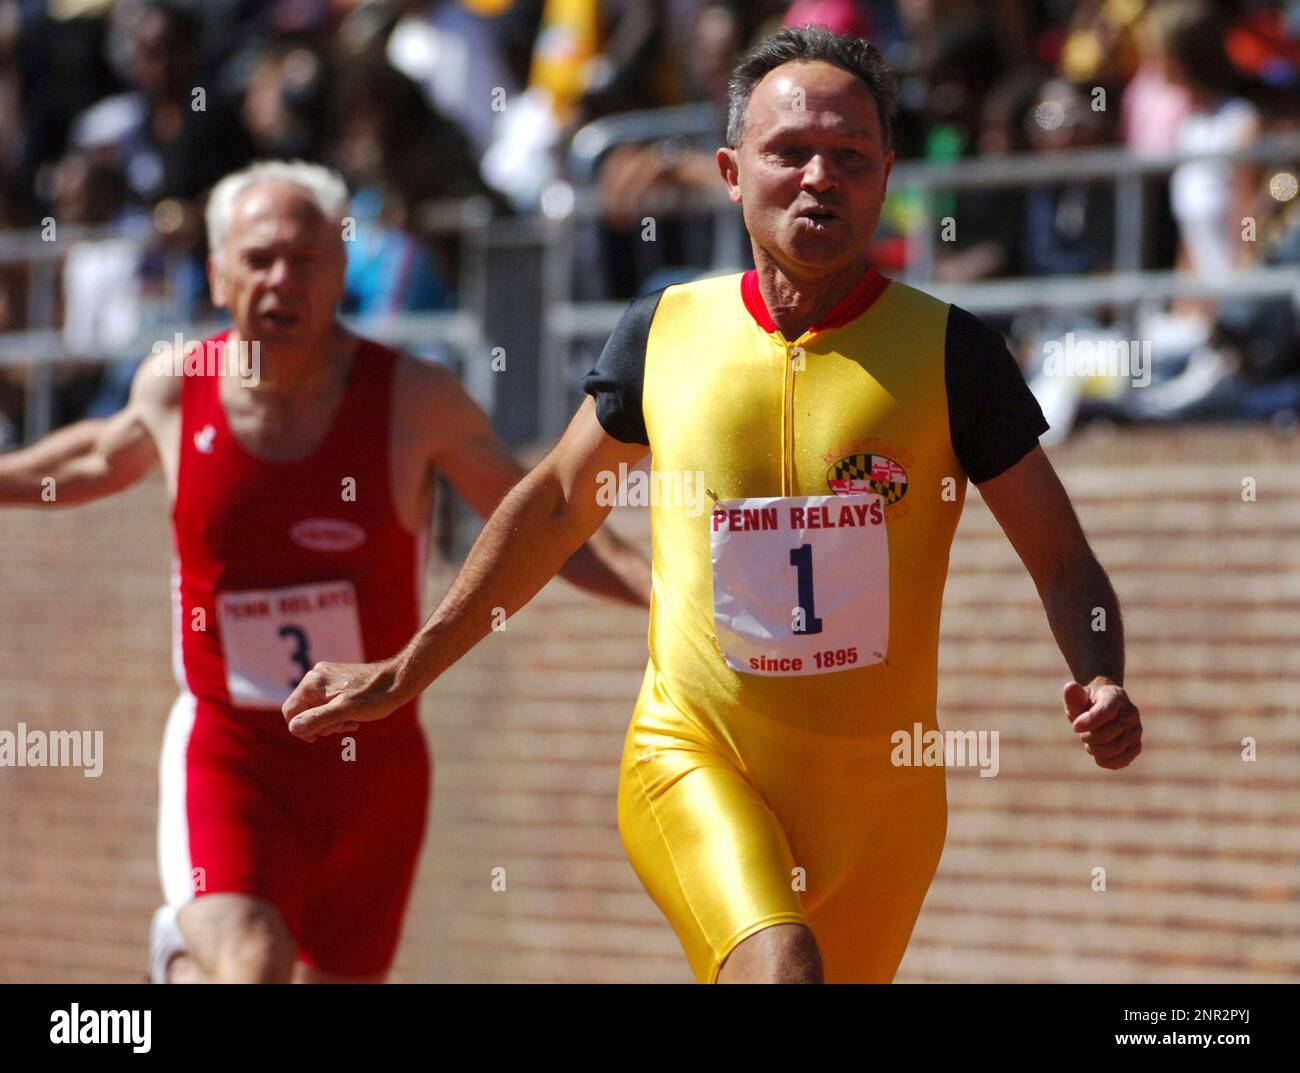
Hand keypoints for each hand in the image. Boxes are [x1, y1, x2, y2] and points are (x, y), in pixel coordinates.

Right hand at [282, 658, 406, 742]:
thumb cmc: (375, 696)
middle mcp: (317, 677)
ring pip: (317, 709)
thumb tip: (293, 728)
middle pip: (304, 711)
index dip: (302, 728)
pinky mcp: (339, 683)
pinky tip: (354, 719)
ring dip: (331, 722)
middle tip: (341, 727)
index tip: (320, 737)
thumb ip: (318, 719)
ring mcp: (328, 679)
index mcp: (314, 682)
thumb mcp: (345, 711)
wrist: (400, 681)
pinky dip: (338, 715)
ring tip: (351, 723)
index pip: (291, 711)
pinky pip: (329, 704)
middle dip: (321, 725)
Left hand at [1063, 678, 1141, 769]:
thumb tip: (1070, 687)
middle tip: (1082, 734)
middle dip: (1088, 737)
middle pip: (1109, 734)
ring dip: (1096, 750)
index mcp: (1116, 696)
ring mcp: (1136, 730)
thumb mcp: (1078, 697)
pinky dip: (1106, 761)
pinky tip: (1098, 755)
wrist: (1101, 709)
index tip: (1075, 726)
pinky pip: (1123, 761)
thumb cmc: (1086, 703)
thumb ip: (1073, 695)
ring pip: (1115, 749)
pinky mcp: (1136, 746)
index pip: (1107, 711)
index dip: (1089, 722)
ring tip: (1090, 743)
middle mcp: (1131, 713)